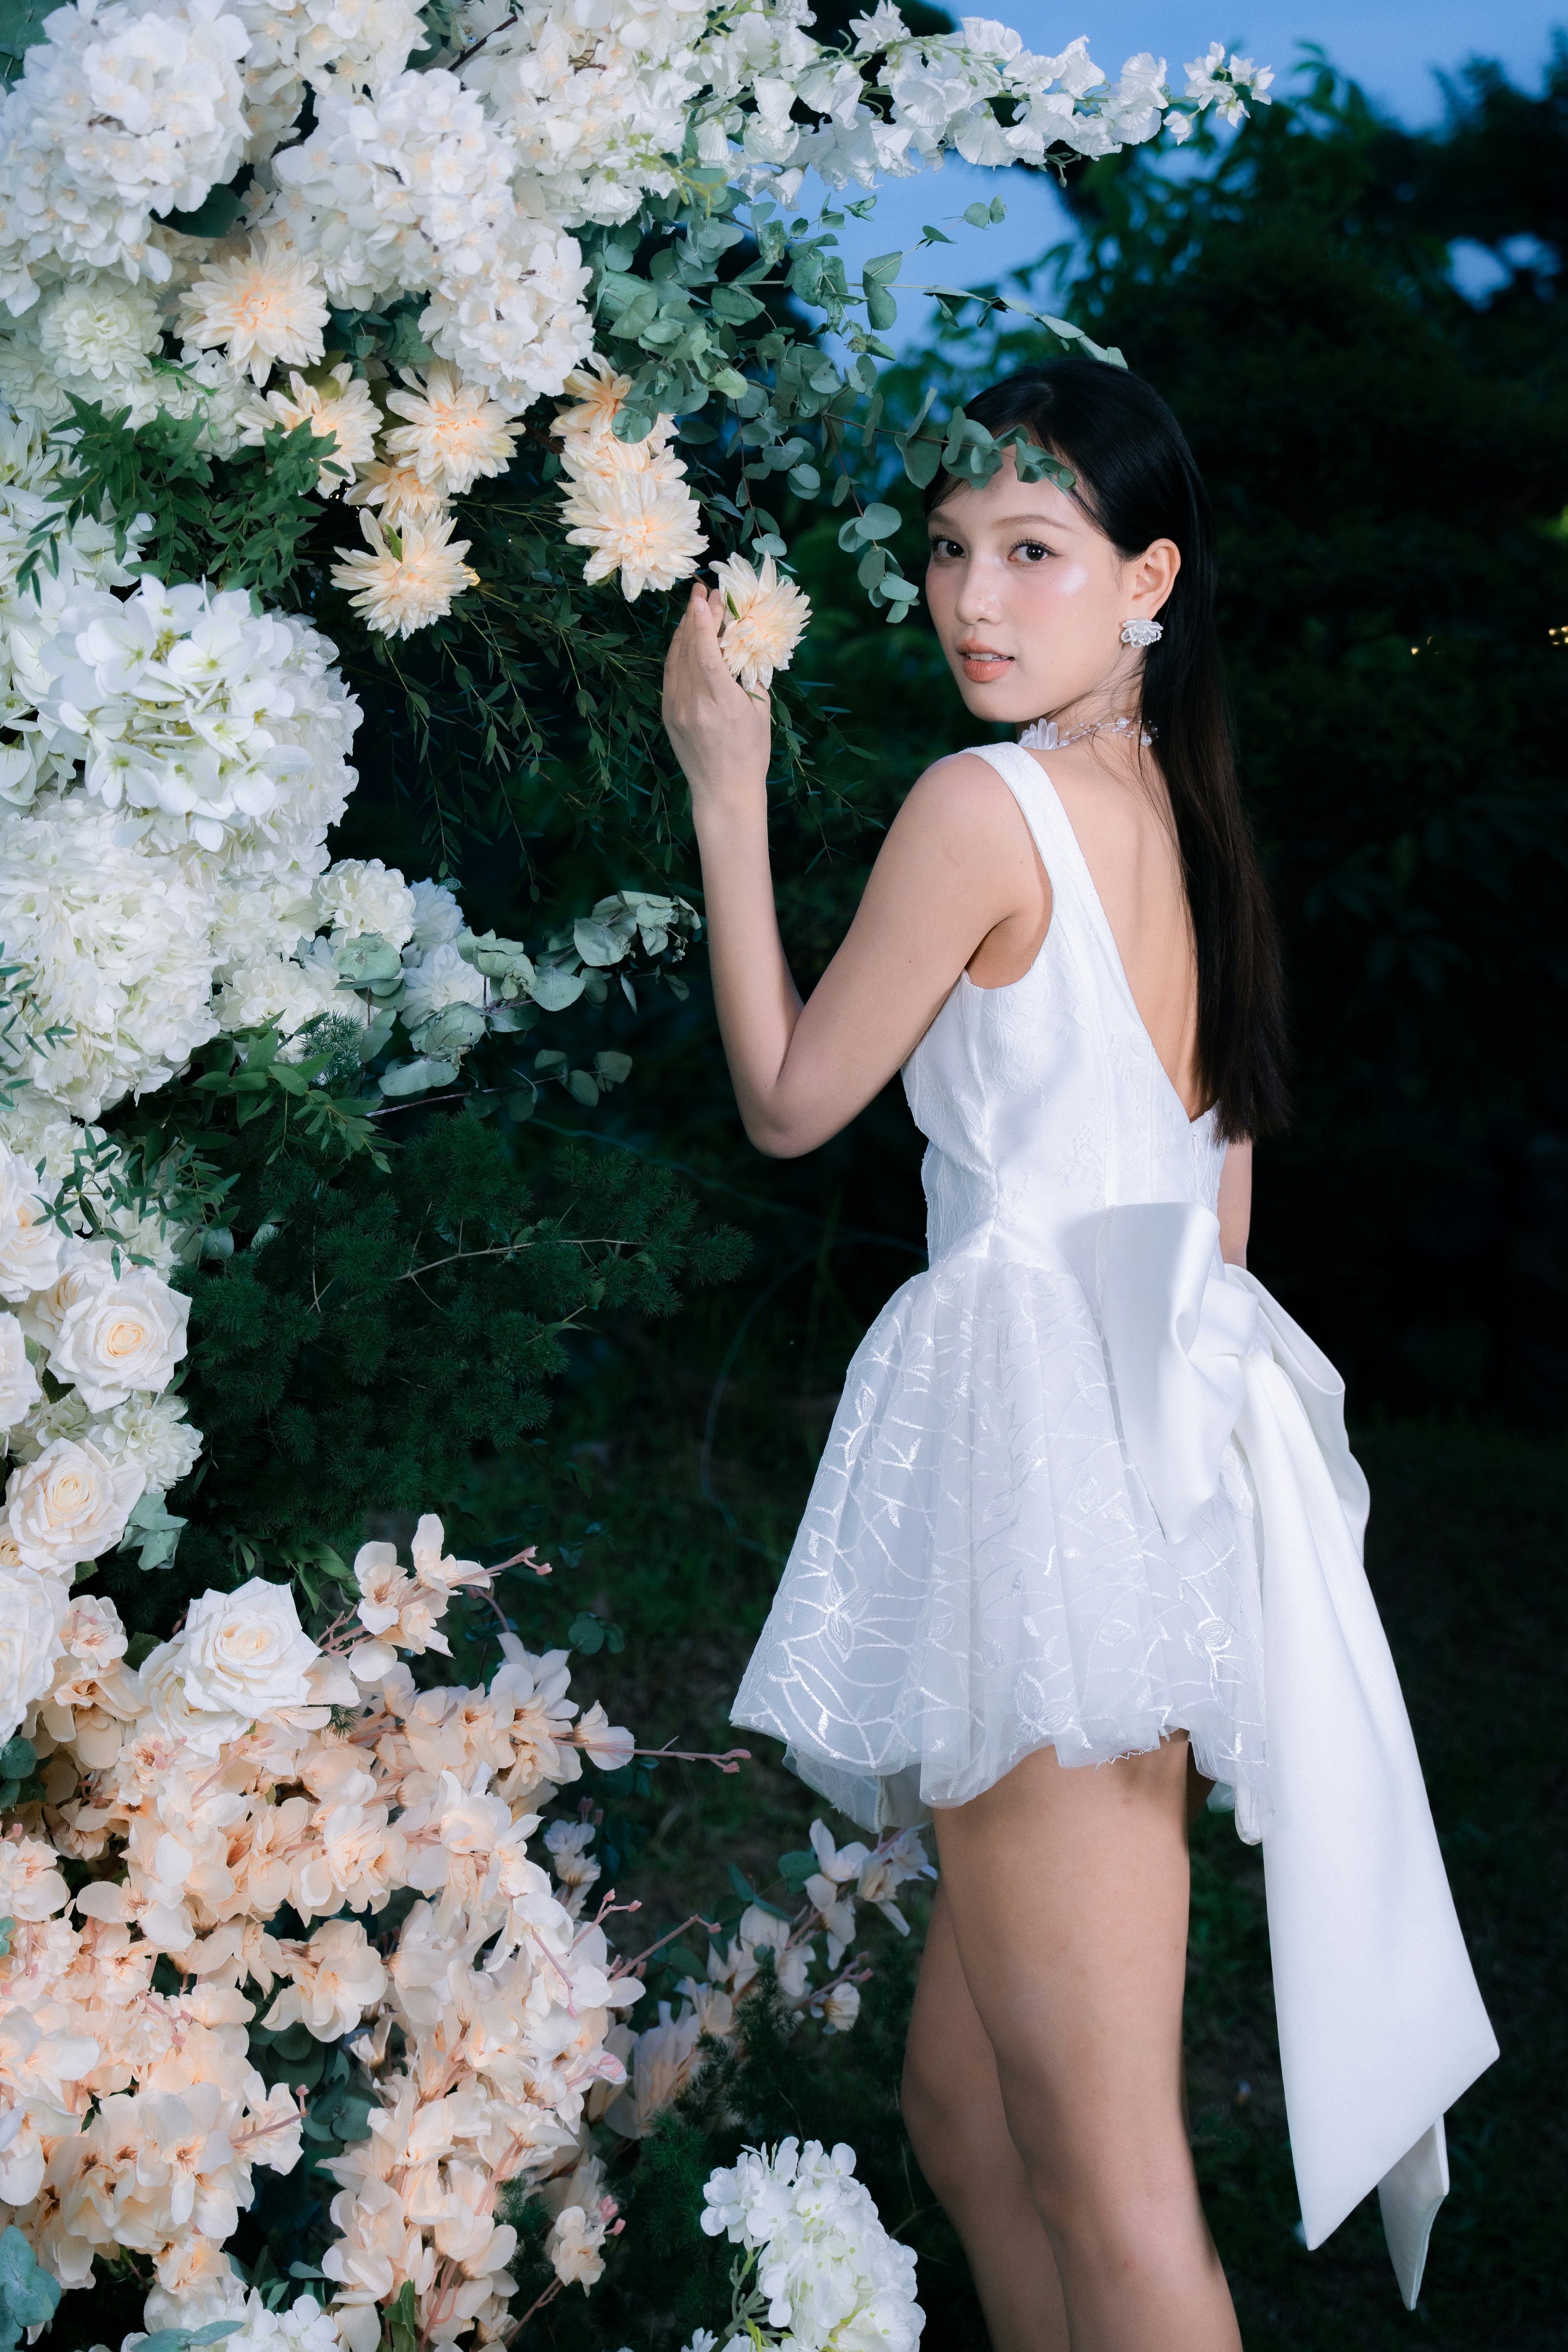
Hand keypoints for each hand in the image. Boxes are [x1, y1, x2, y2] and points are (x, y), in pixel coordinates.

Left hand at [662, 581, 770, 806]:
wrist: (723, 791)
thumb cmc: (750, 754)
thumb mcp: (761, 714)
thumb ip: (752, 677)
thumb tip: (745, 642)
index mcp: (722, 704)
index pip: (706, 654)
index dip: (704, 622)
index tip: (706, 597)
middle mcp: (694, 704)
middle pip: (688, 649)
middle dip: (695, 616)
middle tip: (702, 591)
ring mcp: (677, 709)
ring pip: (675, 658)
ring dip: (684, 629)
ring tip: (694, 607)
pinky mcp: (668, 714)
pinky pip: (670, 673)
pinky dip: (677, 651)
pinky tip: (685, 637)